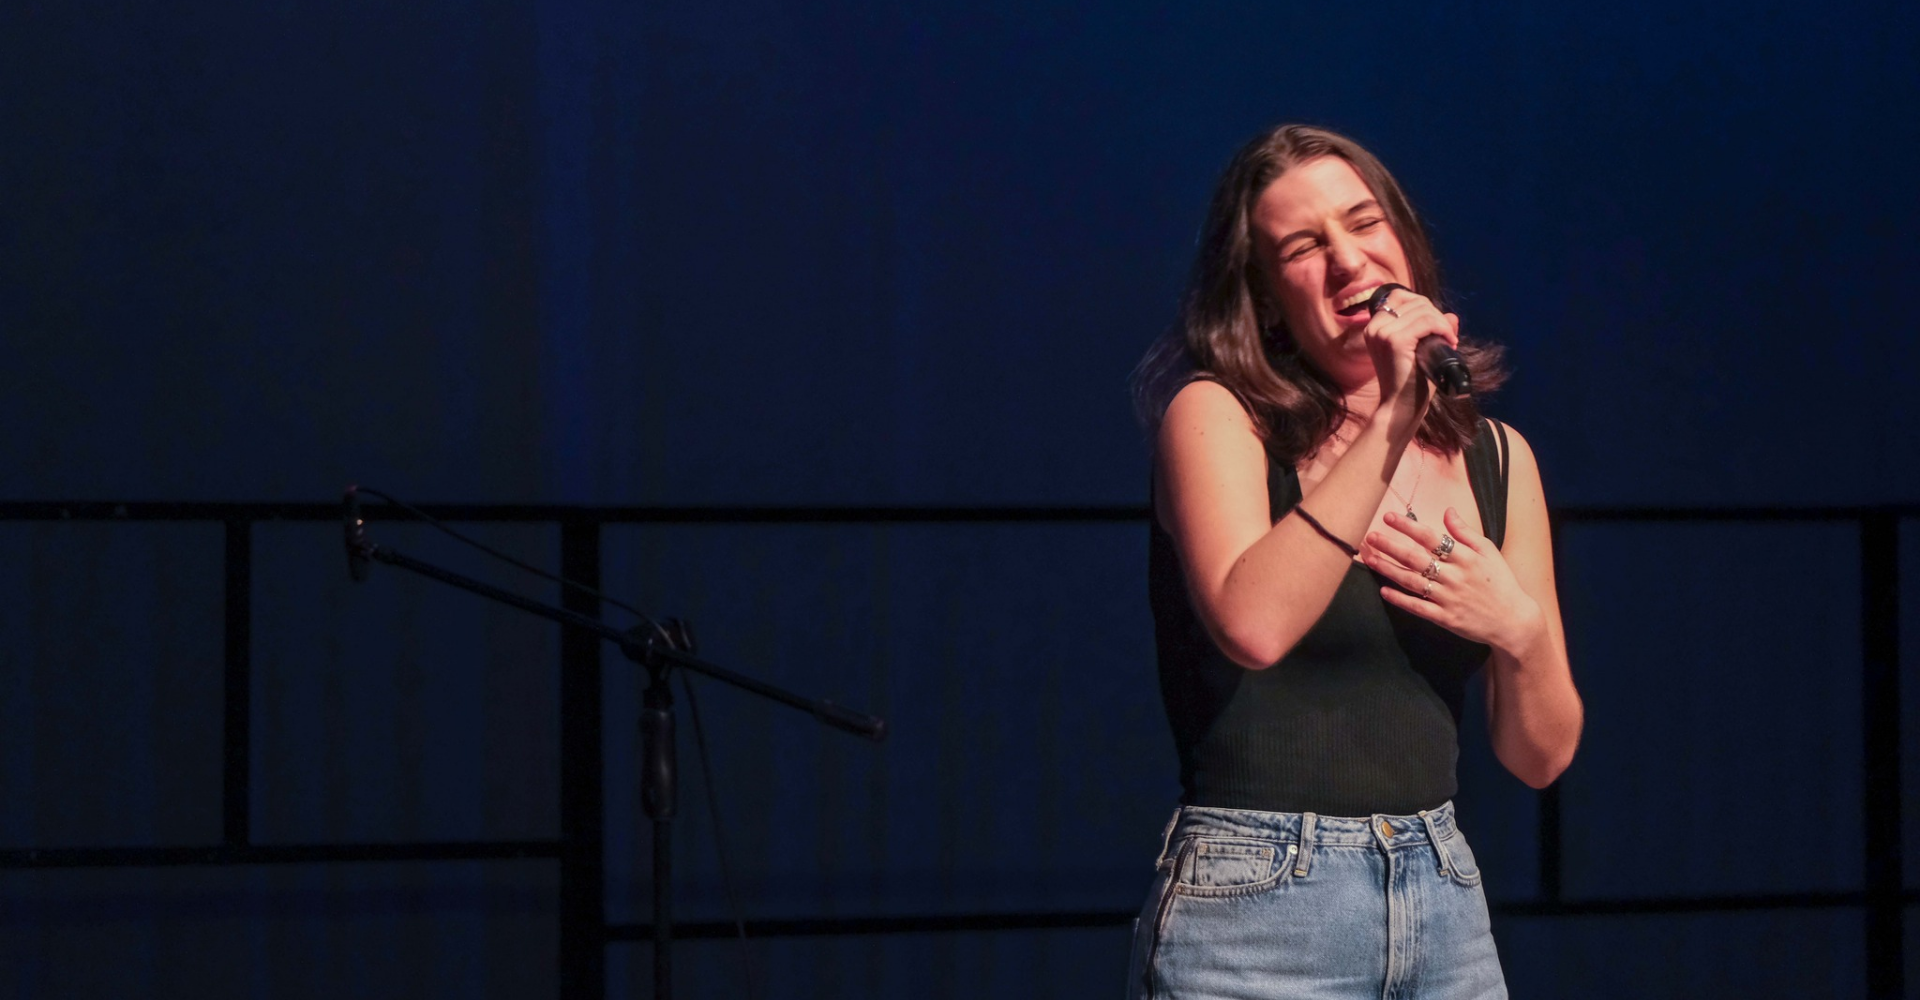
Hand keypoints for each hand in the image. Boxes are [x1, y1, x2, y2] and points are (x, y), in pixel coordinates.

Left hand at [1362, 506, 1543, 654]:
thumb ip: (1466, 533)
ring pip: (1413, 582)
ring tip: (1369, 559)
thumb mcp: (1489, 552)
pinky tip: (1384, 591)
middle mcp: (1455, 576)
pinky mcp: (1445, 618)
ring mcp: (1449, 598)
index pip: (1432, 538)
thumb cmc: (1501, 582)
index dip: (1409, 527)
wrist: (1514, 621)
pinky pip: (1418, 607)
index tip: (1389, 517)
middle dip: (1391, 546)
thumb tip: (1448, 510)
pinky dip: (1400, 600)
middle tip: (1370, 536)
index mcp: (1466, 558)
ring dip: (1389, 570)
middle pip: (1416, 558)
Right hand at [1363, 288, 1458, 437]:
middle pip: (1415, 302)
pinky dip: (1443, 329)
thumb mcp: (1419, 351)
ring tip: (1449, 341)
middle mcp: (1374, 327)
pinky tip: (1449, 342)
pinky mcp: (1395, 341)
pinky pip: (1427, 322)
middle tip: (1447, 336)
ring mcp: (1383, 333)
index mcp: (1374, 327)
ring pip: (1423, 310)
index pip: (1400, 296)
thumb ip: (1431, 331)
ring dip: (1443, 323)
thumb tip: (1452, 316)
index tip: (1436, 325)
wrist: (1401, 407)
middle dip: (1436, 315)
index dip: (1423, 305)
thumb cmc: (1410, 382)